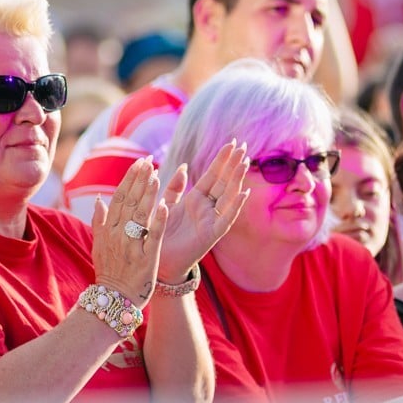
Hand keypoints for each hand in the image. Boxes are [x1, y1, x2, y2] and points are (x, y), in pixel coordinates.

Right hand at [90, 157, 169, 306]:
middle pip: (130, 201)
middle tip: (149, 160)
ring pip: (141, 215)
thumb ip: (99, 222)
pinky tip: (166, 206)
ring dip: (148, 194)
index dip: (130, 178)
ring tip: (156, 175)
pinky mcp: (147, 259)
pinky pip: (154, 237)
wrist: (113, 300)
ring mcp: (132, 247)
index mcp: (109, 230)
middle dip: (140, 179)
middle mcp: (119, 235)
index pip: (120, 197)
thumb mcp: (98, 246)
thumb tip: (99, 199)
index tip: (140, 162)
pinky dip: (159, 221)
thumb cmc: (109, 272)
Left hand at [157, 141, 249, 282]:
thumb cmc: (161, 234)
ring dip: (237, 180)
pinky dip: (235, 207)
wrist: (157, 260)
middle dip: (233, 164)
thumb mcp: (166, 204)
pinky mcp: (211, 235)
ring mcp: (211, 220)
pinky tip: (244, 193)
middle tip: (243, 145)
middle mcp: (207, 208)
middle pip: (224, 182)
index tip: (232, 142)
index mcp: (196, 199)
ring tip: (244, 162)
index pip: (213, 175)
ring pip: (228, 196)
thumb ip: (175, 187)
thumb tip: (185, 167)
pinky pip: (226, 219)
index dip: (222, 159)